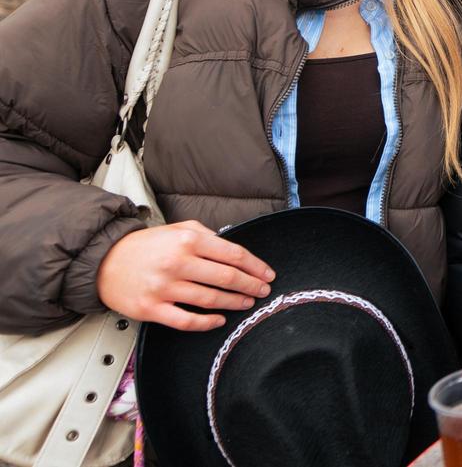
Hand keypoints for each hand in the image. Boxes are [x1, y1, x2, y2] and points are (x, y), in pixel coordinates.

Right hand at [97, 221, 275, 331]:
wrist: (103, 261)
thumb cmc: (145, 245)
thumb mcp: (178, 228)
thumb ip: (207, 236)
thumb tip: (233, 249)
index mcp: (187, 240)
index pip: (233, 254)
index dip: (255, 266)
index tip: (267, 274)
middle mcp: (177, 263)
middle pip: (226, 278)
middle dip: (250, 286)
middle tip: (263, 291)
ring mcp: (164, 288)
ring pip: (210, 299)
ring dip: (234, 303)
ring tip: (246, 303)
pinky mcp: (151, 308)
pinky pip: (186, 320)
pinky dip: (207, 323)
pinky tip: (219, 320)